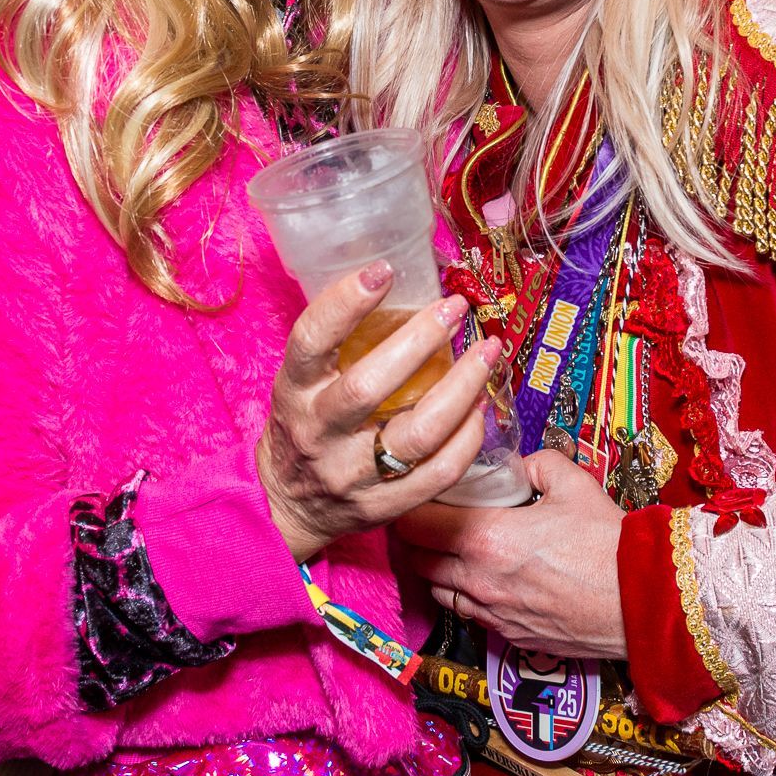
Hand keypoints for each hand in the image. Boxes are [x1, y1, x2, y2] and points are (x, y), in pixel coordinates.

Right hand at [257, 261, 496, 564]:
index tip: (383, 270)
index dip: (345, 302)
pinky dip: (469, 436)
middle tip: (454, 307)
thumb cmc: (303, 426)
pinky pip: (439, 471)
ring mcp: (351, 474)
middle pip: (370, 387)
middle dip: (421, 340)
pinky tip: (481, 406)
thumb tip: (394, 282)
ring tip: (487, 352)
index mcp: (293, 392)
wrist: (288, 505)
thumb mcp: (301, 381)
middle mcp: (318, 433)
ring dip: (463, 387)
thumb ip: (337, 343)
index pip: (311, 341)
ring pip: (418, 432)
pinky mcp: (383, 506)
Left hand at [396, 451, 626, 657]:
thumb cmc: (609, 544)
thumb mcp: (573, 482)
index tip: (415, 491)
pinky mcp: (507, 634)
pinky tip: (480, 576)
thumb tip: (520, 466)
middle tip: (424, 515)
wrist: (642, 601)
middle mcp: (478, 579)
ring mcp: (491, 612)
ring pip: (435, 590)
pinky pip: (466, 613)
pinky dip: (461, 593)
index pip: (416, 522)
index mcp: (487, 537)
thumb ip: (536, 464)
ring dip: (433, 567)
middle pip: (415, 558)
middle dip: (413, 535)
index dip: (408, 503)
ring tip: (448, 546)